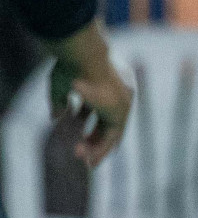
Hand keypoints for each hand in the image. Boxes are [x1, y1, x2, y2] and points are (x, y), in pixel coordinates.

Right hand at [44, 19, 132, 167]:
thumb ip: (60, 101)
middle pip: (107, 122)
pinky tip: (88, 160)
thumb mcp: (61, 85)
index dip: (86, 121)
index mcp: (108, 82)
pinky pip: (112, 137)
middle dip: (93, 139)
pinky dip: (100, 149)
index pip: (100, 108)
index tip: (77, 134)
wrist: (86, 57)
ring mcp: (122, 102)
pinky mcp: (121, 112)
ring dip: (95, 148)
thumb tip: (55, 118)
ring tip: (82, 160)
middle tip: (80, 152)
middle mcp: (119, 93)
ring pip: (111, 132)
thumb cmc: (71, 67)